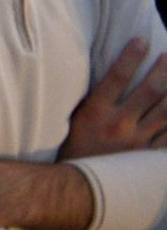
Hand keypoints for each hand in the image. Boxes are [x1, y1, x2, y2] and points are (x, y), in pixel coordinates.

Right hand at [62, 37, 166, 158]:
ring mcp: (138, 141)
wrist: (79, 189)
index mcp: (96, 113)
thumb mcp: (72, 122)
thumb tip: (99, 80)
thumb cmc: (71, 151)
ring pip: (164, 112)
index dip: (131, 57)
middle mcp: (120, 125)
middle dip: (161, 71)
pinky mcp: (147, 156)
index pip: (117, 77)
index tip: (141, 41)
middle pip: (148, 91)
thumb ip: (88, 103)